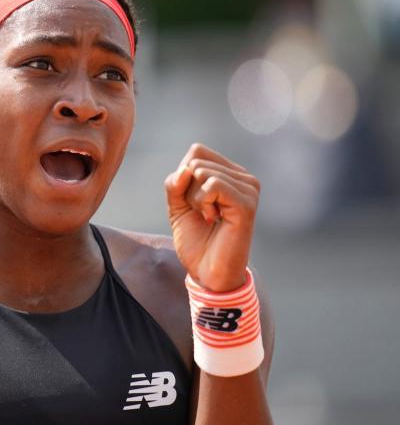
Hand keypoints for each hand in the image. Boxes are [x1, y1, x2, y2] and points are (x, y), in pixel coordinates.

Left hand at [164, 143, 259, 291]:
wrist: (207, 272)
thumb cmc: (196, 240)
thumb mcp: (177, 205)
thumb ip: (176, 183)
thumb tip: (185, 169)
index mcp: (231, 174)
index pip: (197, 152)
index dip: (183, 176)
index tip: (192, 202)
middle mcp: (245, 178)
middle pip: (196, 160)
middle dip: (187, 190)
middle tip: (201, 213)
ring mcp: (249, 189)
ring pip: (201, 171)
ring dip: (194, 199)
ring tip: (209, 218)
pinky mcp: (247, 203)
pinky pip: (212, 185)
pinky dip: (202, 203)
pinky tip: (213, 219)